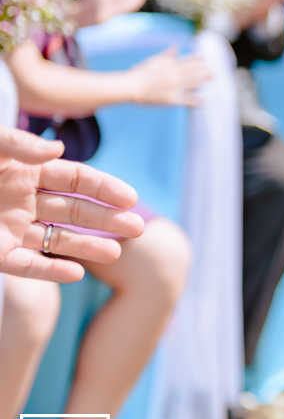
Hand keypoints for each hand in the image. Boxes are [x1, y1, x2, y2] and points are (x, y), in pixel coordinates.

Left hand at [0, 126, 144, 281]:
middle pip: (76, 210)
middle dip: (107, 220)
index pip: (78, 179)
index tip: (130, 200)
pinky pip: (25, 265)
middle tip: (136, 230)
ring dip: (87, 247)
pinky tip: (74, 274)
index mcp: (26, 169)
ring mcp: (9, 228)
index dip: (106, 188)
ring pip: (58, 239)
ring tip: (116, 255)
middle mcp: (23, 199)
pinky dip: (49, 270)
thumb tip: (58, 151)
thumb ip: (17, 144)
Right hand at [127, 46, 211, 105]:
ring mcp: (173, 87)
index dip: (196, 60)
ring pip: (192, 83)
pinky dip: (196, 101)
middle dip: (203, 70)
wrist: (130, 87)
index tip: (204, 58)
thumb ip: (166, 56)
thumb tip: (176, 46)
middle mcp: (173, 75)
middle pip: (192, 72)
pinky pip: (187, 100)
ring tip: (212, 78)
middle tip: (213, 71)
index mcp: (168, 65)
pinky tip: (204, 101)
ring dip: (203, 81)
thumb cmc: (139, 73)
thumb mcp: (153, 61)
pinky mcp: (172, 99)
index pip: (186, 61)